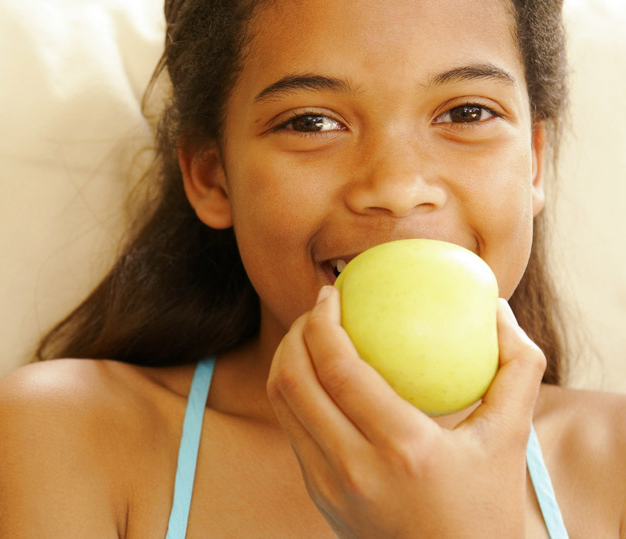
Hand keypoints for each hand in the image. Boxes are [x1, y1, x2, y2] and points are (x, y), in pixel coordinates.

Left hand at [266, 286, 545, 537]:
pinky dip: (295, 391)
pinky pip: (293, 427)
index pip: (339, 370)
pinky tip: (318, 375)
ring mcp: (328, 486)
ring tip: (311, 334)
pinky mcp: (317, 495)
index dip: (322, 323)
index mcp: (404, 448)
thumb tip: (499, 307)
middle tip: (317, 308)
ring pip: (283, 404)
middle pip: (294, 381)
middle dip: (295, 332)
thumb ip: (516, 368)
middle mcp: (355, 469)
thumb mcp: (512, 439)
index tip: (330, 292)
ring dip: (287, 358)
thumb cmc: (487, 507)